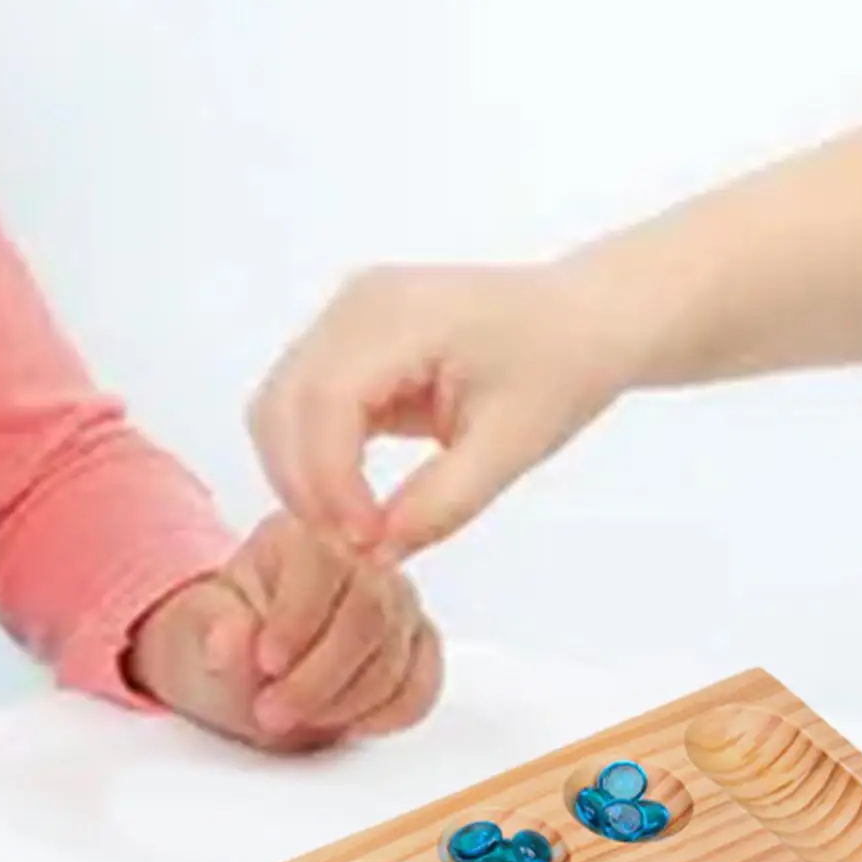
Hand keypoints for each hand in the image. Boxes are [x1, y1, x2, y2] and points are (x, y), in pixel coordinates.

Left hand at [126, 513, 442, 749]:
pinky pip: (422, 682)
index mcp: (297, 535)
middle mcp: (356, 559)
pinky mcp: (415, 642)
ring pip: (397, 652)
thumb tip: (230, 636)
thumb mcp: (192, 637)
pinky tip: (349, 723)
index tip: (266, 665)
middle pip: (369, 611)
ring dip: (345, 703)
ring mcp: (393, 600)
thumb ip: (211, 633)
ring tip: (297, 719)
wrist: (238, 672)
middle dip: (319, 678)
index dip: (297, 619)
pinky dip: (388, 714)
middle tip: (273, 713)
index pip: (321, 561)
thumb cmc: (218, 643)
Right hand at [249, 257, 646, 557]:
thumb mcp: (511, 448)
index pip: (327, 403)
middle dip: (305, 488)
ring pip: (278, 409)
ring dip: (300, 477)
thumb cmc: (559, 368)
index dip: (331, 483)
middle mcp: (356, 307)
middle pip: (282, 406)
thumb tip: (376, 554)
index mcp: (401, 316)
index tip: (363, 542)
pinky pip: (299, 407)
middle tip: (353, 548)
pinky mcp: (343, 344)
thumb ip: (441, 504)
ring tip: (352, 529)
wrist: (583, 321)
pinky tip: (351, 500)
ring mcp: (343, 320)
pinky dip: (311, 460)